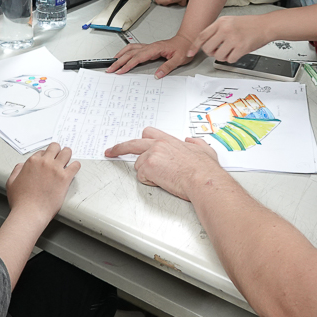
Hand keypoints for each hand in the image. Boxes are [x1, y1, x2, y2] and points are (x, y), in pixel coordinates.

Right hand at [5, 142, 80, 223]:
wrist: (30, 213)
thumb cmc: (21, 201)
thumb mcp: (11, 182)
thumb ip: (17, 170)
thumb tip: (22, 166)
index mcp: (32, 162)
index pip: (42, 151)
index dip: (45, 156)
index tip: (48, 161)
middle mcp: (45, 162)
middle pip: (55, 147)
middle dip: (57, 151)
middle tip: (59, 156)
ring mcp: (56, 169)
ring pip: (67, 152)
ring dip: (67, 155)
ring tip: (68, 160)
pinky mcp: (65, 178)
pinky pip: (75, 165)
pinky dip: (75, 166)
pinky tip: (73, 169)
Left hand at [105, 127, 220, 200]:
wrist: (203, 179)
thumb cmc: (205, 169)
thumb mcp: (205, 150)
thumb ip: (196, 144)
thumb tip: (191, 142)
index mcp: (170, 141)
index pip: (148, 134)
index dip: (140, 140)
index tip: (132, 144)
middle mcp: (158, 145)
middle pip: (132, 143)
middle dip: (119, 148)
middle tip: (111, 152)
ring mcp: (152, 155)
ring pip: (139, 165)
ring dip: (148, 173)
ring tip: (166, 178)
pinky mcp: (148, 166)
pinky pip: (143, 177)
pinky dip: (151, 182)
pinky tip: (164, 182)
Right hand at [108, 34, 195, 77]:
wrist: (187, 40)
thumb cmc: (183, 48)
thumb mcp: (178, 60)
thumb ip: (167, 67)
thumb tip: (157, 75)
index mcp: (155, 49)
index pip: (138, 57)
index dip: (128, 64)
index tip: (121, 71)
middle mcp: (150, 46)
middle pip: (130, 53)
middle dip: (119, 61)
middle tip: (111, 69)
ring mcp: (149, 46)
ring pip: (130, 49)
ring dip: (120, 55)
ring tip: (113, 62)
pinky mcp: (149, 48)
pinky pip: (134, 48)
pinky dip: (126, 52)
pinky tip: (123, 55)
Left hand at [190, 15, 273, 62]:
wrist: (265, 25)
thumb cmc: (249, 24)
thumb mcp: (229, 21)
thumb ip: (217, 30)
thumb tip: (206, 42)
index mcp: (221, 22)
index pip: (202, 36)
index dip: (194, 46)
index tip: (190, 52)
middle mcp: (225, 30)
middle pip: (207, 48)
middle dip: (210, 53)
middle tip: (217, 51)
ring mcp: (233, 39)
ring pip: (218, 56)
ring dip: (222, 57)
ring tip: (229, 51)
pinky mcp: (241, 48)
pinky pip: (229, 60)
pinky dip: (232, 59)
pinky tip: (237, 53)